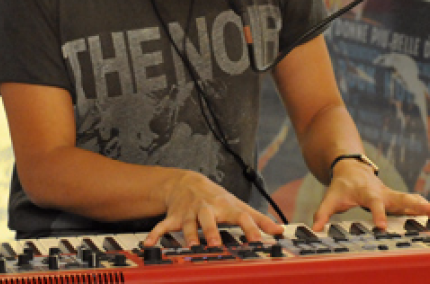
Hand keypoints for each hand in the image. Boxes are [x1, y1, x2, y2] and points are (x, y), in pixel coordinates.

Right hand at [144, 170, 282, 247]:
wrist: (188, 182)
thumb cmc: (218, 198)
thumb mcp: (238, 204)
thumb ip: (259, 219)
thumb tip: (280, 231)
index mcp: (225, 206)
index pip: (241, 215)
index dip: (251, 227)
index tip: (259, 240)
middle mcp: (207, 208)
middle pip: (209, 219)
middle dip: (211, 231)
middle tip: (215, 245)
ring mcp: (189, 212)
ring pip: (187, 224)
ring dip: (188, 235)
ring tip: (190, 247)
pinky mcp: (174, 216)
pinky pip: (163, 225)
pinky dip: (156, 234)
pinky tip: (149, 245)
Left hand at [312, 160, 429, 231]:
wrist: (351, 169)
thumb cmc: (342, 186)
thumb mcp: (331, 198)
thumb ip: (323, 213)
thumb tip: (315, 229)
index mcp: (367, 193)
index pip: (373, 204)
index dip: (377, 215)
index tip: (382, 227)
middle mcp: (383, 193)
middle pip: (399, 198)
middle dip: (413, 205)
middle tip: (428, 210)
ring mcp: (392, 196)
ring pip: (410, 200)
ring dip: (425, 208)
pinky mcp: (397, 199)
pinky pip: (413, 204)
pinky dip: (427, 210)